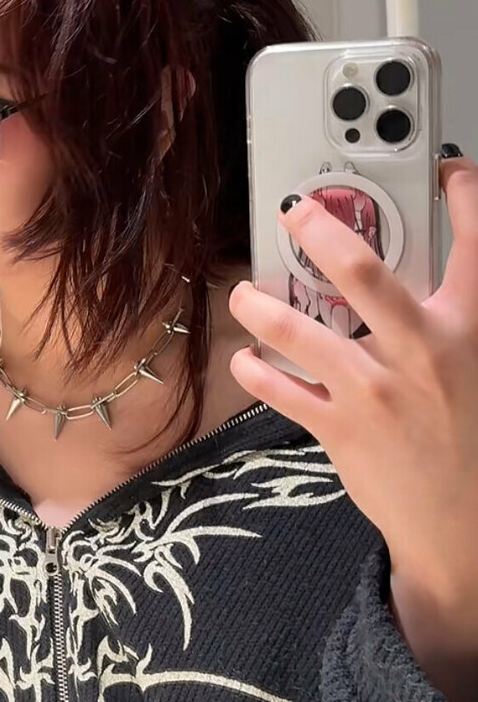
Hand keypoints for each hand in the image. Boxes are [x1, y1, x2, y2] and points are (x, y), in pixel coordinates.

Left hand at [227, 155, 477, 701]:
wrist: (463, 530)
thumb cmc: (470, 445)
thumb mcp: (476, 369)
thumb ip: (451, 326)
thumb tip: (421, 289)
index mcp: (470, 331)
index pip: (476, 246)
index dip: (466, 197)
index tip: (447, 171)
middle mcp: (423, 353)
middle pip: (366, 274)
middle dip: (323, 232)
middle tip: (294, 212)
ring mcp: (378, 391)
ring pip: (304, 332)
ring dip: (265, 308)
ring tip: (247, 295)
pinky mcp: (342, 429)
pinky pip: (284, 391)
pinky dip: (257, 372)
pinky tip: (246, 359)